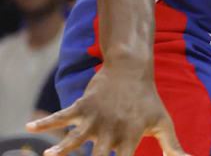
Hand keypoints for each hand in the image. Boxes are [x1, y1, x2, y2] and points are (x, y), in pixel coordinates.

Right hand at [27, 65, 188, 155]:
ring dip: (62, 149)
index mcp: (131, 137)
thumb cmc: (148, 101)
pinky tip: (28, 126)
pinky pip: (61, 115)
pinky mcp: (82, 106)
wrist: (132, 70)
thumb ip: (173, 145)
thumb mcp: (163, 122)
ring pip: (76, 138)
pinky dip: (45, 121)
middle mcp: (112, 130)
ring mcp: (96, 118)